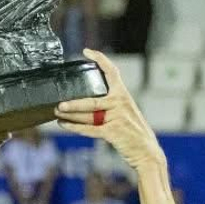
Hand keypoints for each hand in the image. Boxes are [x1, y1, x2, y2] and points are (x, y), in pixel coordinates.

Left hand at [56, 49, 162, 171]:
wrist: (147, 152)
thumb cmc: (134, 132)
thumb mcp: (126, 113)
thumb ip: (111, 106)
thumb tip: (86, 102)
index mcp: (123, 96)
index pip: (112, 72)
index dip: (100, 60)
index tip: (87, 51)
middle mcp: (120, 104)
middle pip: (92, 100)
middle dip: (74, 102)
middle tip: (59, 102)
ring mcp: (117, 118)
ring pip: (88, 115)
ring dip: (70, 115)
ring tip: (57, 113)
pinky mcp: (113, 132)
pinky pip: (90, 129)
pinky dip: (75, 127)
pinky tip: (64, 124)